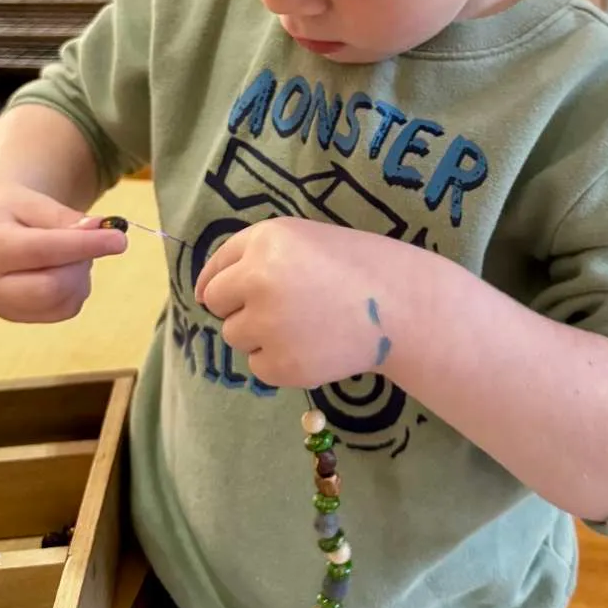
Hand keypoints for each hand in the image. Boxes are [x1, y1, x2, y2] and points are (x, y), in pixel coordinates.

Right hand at [0, 181, 126, 323]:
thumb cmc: (15, 210)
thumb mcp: (36, 202)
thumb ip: (68, 219)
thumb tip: (103, 230)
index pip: (44, 250)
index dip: (85, 245)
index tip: (120, 239)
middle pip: (52, 287)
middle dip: (81, 263)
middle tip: (89, 240)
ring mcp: (1, 307)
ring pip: (62, 302)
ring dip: (80, 275)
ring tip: (69, 252)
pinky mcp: (19, 318)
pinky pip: (65, 310)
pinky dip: (76, 289)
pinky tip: (63, 269)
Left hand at [195, 218, 410, 388]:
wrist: (403, 305)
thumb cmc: (356, 265)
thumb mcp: (303, 240)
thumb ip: (255, 257)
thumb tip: (204, 295)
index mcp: (265, 240)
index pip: (216, 267)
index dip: (221, 283)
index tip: (228, 294)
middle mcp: (258, 279)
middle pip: (218, 304)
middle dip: (239, 308)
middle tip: (281, 308)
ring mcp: (268, 324)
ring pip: (236, 337)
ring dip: (260, 336)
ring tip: (304, 325)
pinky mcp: (283, 364)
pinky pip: (259, 368)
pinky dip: (279, 362)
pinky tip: (313, 346)